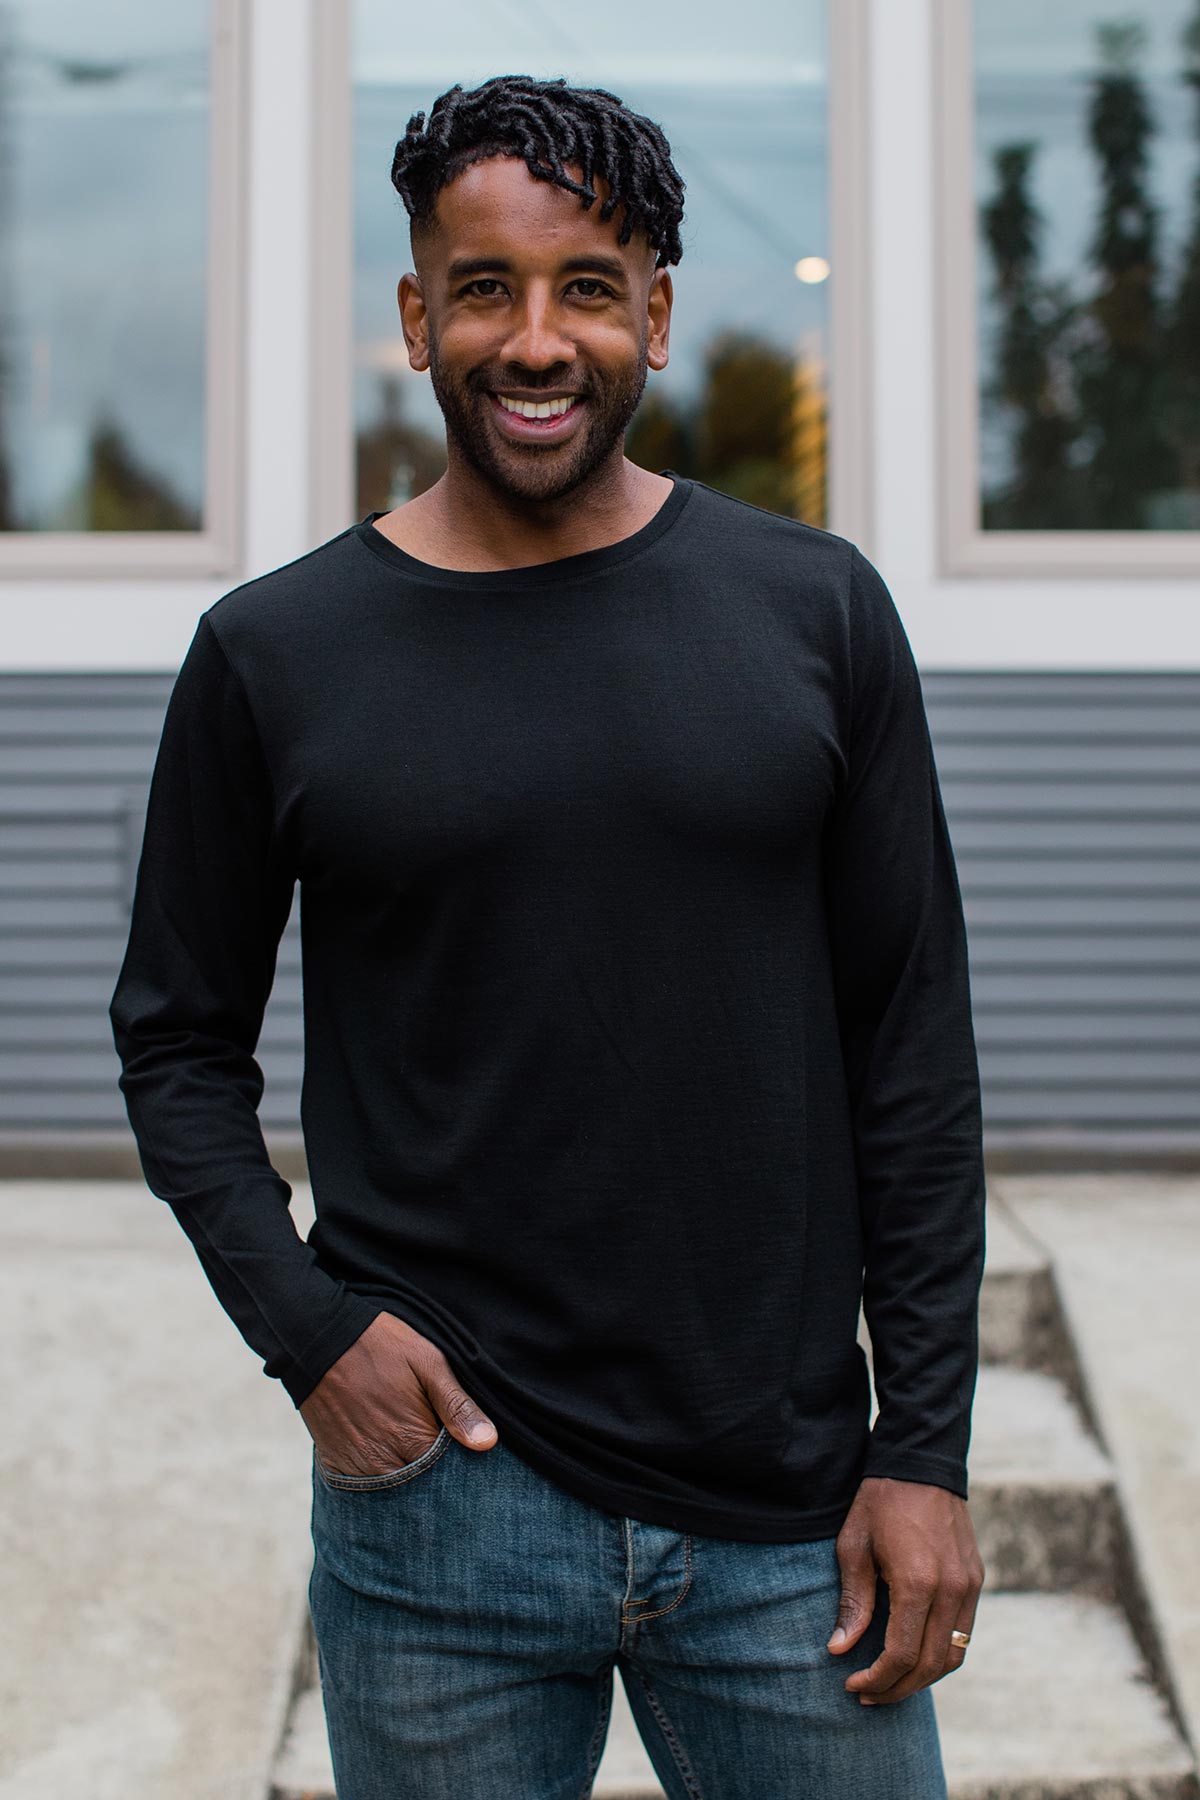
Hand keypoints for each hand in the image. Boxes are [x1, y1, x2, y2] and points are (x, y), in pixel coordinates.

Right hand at [299, 1311, 497, 1476]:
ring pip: (394, 1492)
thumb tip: (487, 1443)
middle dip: (437, 1480)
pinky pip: (364, 1489)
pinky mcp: (337, 1464)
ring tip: (413, 1454)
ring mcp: (358, 1467)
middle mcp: (384, 1462)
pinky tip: (389, 1459)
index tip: (468, 1453)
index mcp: (413, 1439)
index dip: (463, 1466)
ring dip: (408, 1482)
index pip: (451, 1475)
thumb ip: (457, 1405)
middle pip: (422, 1489)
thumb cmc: (380, 1345)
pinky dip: (380, 1480)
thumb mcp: (428, 1362)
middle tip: (441, 1452)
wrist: (318, 1337)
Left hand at [826, 1476, 983, 1704]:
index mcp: (917, 1582)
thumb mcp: (854, 1546)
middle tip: (868, 1695)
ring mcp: (969, 1587)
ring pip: (953, 1656)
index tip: (852, 1684)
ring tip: (890, 1684)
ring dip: (922, 1679)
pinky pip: (963, 1634)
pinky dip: (940, 1655)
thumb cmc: (880, 1502)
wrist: (921, 1463)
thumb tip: (839, 1649)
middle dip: (897, 1689)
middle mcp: (951, 1590)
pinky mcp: (976, 1581)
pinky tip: (913, 1657)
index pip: (901, 1655)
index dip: (876, 1678)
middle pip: (930, 1665)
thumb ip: (853, 1601)